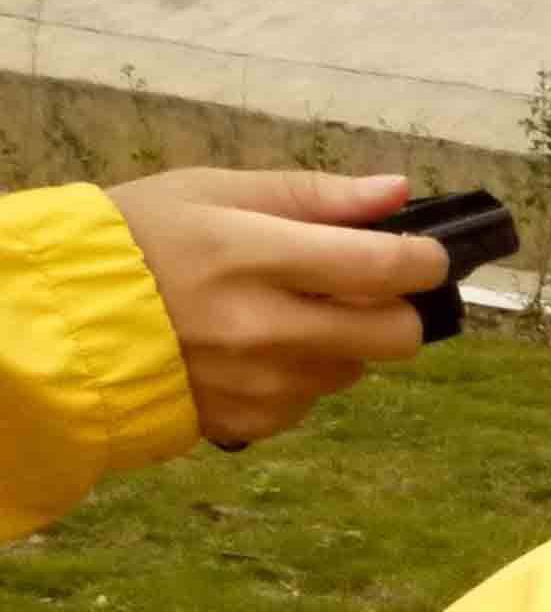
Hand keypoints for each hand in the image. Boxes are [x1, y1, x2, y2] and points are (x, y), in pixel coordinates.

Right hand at [106, 169, 451, 449]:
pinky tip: (249, 349)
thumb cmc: (137, 239)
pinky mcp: (250, 420)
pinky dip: (298, 374)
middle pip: (395, 335)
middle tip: (357, 287)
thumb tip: (396, 191)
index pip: (384, 268)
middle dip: (393, 310)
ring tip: (277, 313)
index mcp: (254, 256)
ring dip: (339, 341)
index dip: (423, 260)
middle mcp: (266, 327)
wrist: (65, 317)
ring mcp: (260, 382)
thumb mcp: (211, 191)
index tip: (423, 254)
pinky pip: (310, 400)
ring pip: (354, 368)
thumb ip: (311, 195)